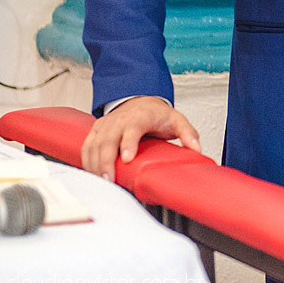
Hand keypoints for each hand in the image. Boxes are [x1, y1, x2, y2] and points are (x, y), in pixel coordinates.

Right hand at [81, 96, 201, 181]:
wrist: (140, 101)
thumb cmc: (157, 113)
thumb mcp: (177, 120)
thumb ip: (188, 134)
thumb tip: (197, 149)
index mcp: (140, 117)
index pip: (132, 129)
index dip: (128, 144)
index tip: (127, 158)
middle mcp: (119, 120)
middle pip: (107, 139)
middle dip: (106, 160)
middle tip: (109, 179)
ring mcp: (106, 125)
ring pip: (94, 144)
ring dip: (94, 163)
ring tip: (101, 181)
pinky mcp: (97, 131)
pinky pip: (87, 146)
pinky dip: (86, 160)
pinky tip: (91, 174)